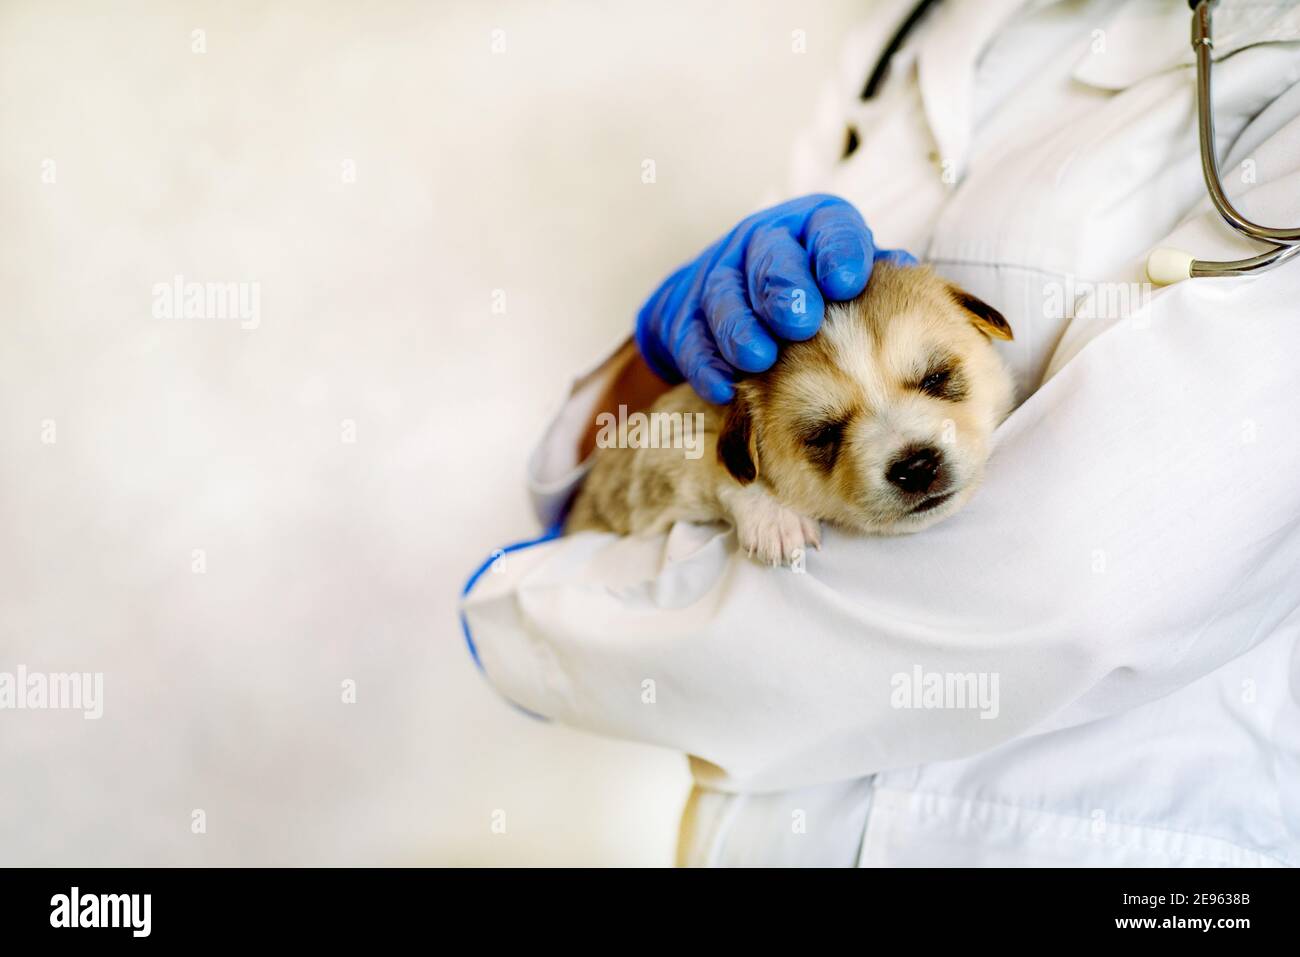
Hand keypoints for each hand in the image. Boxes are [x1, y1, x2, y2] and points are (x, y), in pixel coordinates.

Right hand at [634, 194, 915, 402]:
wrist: (728, 301)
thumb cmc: (813, 294)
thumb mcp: (848, 279)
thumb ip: (881, 282)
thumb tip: (908, 277)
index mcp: (812, 229)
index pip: (829, 227)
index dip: (837, 251)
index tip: (847, 281)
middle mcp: (763, 244)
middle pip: (769, 256)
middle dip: (783, 287)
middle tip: (801, 321)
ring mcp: (719, 278)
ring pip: (723, 295)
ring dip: (741, 327)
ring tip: (761, 357)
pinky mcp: (684, 318)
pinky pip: (689, 338)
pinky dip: (705, 363)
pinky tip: (723, 387)